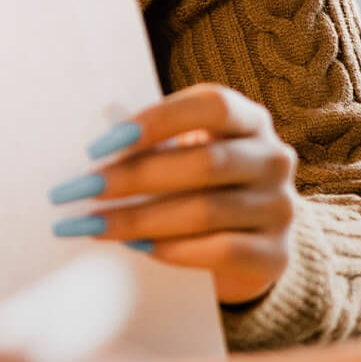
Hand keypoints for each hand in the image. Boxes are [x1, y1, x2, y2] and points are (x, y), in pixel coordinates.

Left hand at [50, 84, 297, 305]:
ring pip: (207, 210)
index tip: (99, 145)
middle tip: (80, 190)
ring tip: (93, 224)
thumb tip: (94, 151)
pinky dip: (174, 249)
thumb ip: (150, 143)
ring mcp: (280, 208)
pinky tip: (138, 248)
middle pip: (204, 162)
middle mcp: (273, 159)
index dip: (156, 121)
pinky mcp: (276, 255)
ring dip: (141, 218)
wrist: (246, 244)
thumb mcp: (181, 152)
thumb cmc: (196, 184)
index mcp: (248, 120)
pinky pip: (223, 250)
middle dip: (133, 177)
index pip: (211, 106)